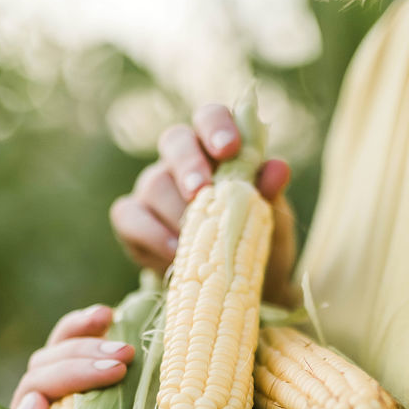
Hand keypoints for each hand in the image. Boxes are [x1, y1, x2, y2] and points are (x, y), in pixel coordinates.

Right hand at [109, 102, 298, 307]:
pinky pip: (130, 217)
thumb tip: (278, 168)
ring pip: (154, 183)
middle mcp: (181, 162)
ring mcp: (153, 189)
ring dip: (176, 211)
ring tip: (196, 239)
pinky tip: (174, 253)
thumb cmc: (254, 245)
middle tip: (201, 192)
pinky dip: (152, 235)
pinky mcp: (133, 220)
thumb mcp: (271, 223)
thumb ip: (271, 194)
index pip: (210, 118)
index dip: (216, 126)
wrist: (235, 290)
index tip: (229, 149)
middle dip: (188, 164)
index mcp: (217, 149)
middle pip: (175, 140)